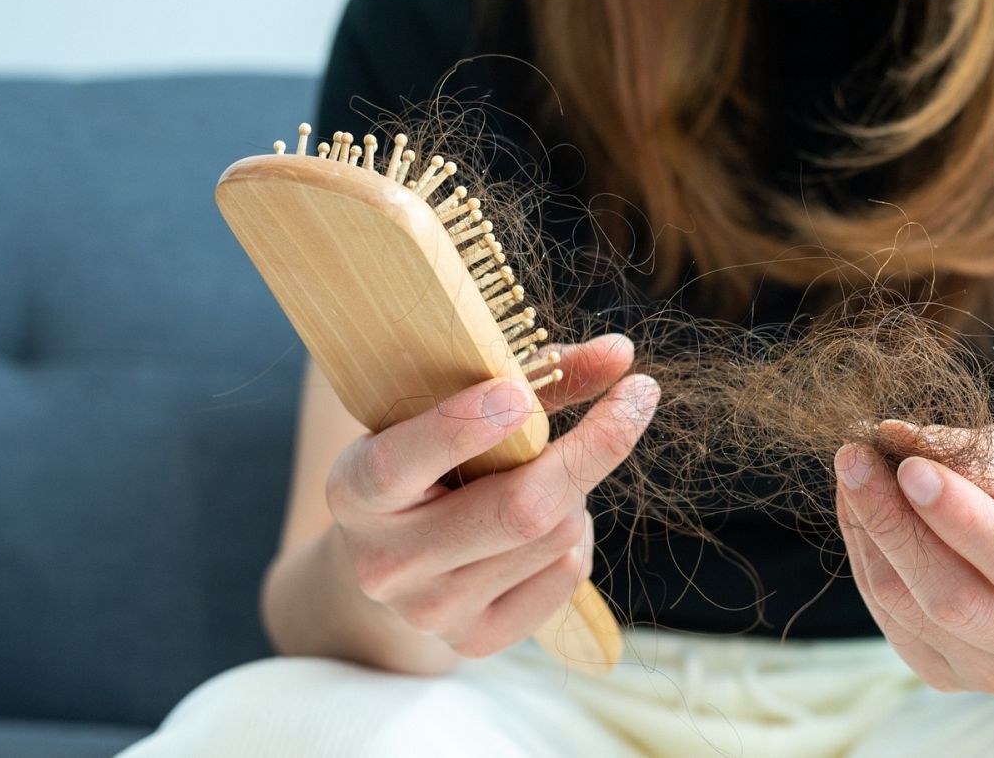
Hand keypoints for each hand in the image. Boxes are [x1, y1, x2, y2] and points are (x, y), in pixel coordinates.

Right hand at [323, 333, 657, 658]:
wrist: (393, 556)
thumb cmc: (430, 460)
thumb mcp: (454, 409)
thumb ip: (533, 376)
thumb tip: (621, 353)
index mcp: (356, 491)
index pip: (399, 465)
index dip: (459, 428)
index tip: (519, 393)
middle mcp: (385, 562)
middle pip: (516, 510)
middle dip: (589, 448)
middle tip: (637, 395)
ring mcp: (430, 612)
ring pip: (554, 535)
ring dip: (576, 492)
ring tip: (546, 477)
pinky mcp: (476, 640)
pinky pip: (567, 575)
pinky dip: (576, 535)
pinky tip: (543, 526)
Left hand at [835, 421, 993, 693]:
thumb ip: (974, 459)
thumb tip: (894, 440)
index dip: (963, 521)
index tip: (910, 467)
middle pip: (957, 602)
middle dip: (895, 523)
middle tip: (856, 460)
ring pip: (910, 610)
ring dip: (869, 535)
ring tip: (855, 474)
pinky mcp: (948, 678)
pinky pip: (888, 619)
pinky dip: (867, 559)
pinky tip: (861, 514)